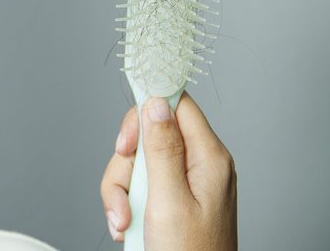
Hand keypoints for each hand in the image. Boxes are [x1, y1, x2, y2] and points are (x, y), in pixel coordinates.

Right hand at [99, 92, 236, 249]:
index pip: (176, 104)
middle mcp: (199, 164)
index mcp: (208, 157)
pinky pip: (138, 185)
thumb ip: (161, 149)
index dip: (146, 110)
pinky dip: (126, 205)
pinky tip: (129, 226)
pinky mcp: (170, 198)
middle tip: (124, 189)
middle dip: (125, 163)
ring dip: (121, 192)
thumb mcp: (168, 200)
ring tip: (125, 222)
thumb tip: (156, 103)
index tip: (126, 136)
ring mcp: (184, 182)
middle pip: (147, 135)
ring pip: (136, 163)